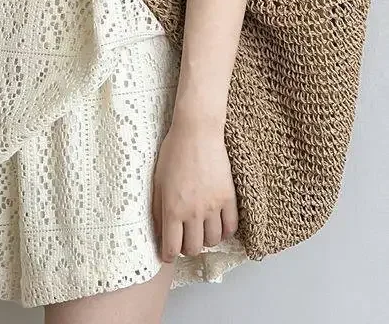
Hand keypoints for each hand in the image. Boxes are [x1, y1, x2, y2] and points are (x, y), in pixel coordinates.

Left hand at [151, 117, 238, 261]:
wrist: (197, 132)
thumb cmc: (173, 152)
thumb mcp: (157, 180)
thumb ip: (157, 208)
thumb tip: (157, 230)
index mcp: (173, 208)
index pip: (172, 247)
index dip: (168, 255)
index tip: (168, 254)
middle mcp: (194, 212)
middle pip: (194, 248)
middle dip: (186, 248)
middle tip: (183, 240)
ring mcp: (214, 206)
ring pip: (213, 241)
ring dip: (205, 240)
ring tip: (200, 231)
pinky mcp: (229, 198)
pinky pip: (231, 227)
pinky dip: (224, 232)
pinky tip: (217, 225)